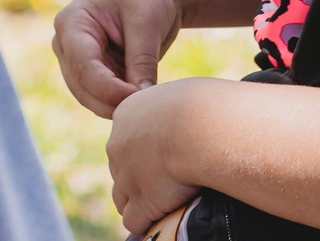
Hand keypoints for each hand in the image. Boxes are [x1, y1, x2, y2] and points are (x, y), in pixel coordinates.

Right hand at [53, 0, 184, 117]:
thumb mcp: (147, 22)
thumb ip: (141, 61)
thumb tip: (140, 101)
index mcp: (72, 23)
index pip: (84, 67)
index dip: (110, 89)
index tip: (140, 98)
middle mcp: (67, 45)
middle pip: (83, 89)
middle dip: (113, 102)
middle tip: (147, 109)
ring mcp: (78, 61)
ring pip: (91, 99)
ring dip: (117, 105)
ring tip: (148, 104)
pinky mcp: (94, 72)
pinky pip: (104, 97)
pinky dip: (122, 102)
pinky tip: (145, 100)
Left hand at [107, 79, 212, 236]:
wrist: (198, 125)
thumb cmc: (201, 104)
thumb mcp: (180, 95)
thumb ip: (174, 109)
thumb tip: (190, 117)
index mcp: (127, 114)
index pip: (126, 138)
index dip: (144, 150)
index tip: (165, 153)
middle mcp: (118, 145)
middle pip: (122, 168)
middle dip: (140, 176)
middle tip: (168, 179)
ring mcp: (126, 175)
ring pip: (123, 197)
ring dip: (140, 202)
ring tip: (164, 203)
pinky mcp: (141, 201)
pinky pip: (134, 221)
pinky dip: (148, 222)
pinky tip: (164, 219)